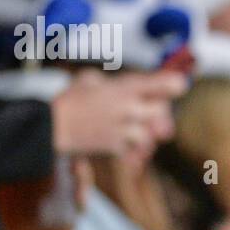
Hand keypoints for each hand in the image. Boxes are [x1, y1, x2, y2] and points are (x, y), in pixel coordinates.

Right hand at [50, 68, 186, 158]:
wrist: (51, 127)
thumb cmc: (67, 100)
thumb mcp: (89, 79)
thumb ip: (110, 83)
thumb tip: (123, 89)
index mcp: (124, 89)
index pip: (164, 85)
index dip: (173, 84)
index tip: (178, 85)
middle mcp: (130, 110)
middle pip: (161, 112)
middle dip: (156, 113)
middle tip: (148, 111)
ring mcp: (125, 131)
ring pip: (148, 135)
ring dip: (141, 133)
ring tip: (125, 128)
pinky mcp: (117, 149)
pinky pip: (133, 151)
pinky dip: (129, 148)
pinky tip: (118, 141)